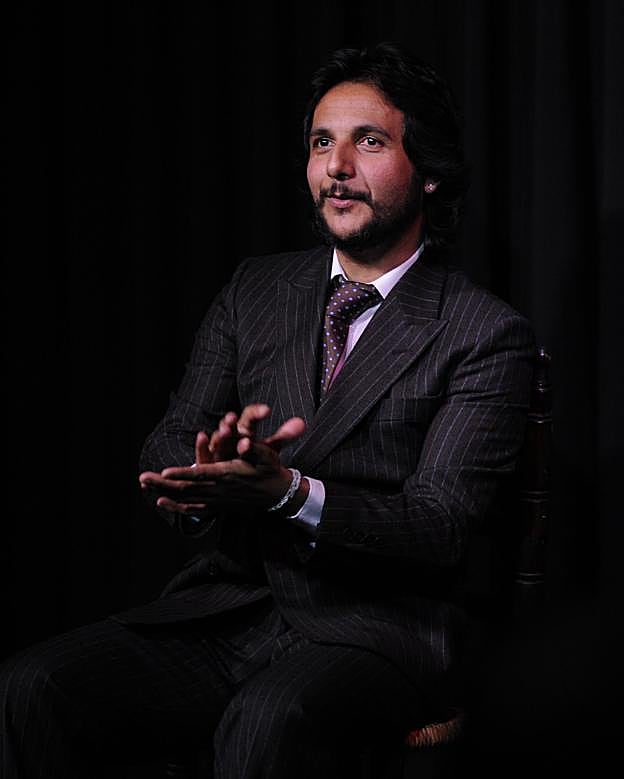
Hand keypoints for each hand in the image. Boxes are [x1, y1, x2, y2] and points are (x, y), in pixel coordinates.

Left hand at [139, 406, 306, 515]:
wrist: (278, 494)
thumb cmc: (270, 469)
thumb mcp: (266, 455)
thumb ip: (254, 449)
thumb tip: (245, 444)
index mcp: (228, 474)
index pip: (201, 474)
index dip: (182, 473)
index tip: (164, 471)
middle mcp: (219, 489)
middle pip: (187, 487)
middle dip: (163, 483)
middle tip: (142, 478)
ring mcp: (217, 499)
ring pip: (186, 497)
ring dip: (164, 491)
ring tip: (144, 486)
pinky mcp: (217, 505)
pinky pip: (193, 508)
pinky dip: (176, 506)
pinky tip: (160, 502)